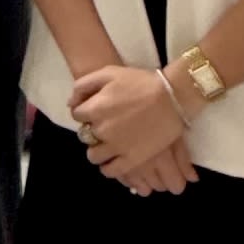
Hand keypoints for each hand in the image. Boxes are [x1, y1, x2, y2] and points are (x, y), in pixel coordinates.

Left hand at [70, 62, 197, 194]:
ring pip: (94, 156)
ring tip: (108, 145)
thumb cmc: (141, 82)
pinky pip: (111, 170)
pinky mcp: (132, 159)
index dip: (85, 111)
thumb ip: (84, 85)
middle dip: (92, 130)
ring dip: (98, 150)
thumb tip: (70, 103)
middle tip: (105, 126)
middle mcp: (102, 130)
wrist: (172, 97)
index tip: (95, 110)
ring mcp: (117, 147)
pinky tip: (112, 161)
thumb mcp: (109, 72)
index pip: (77, 115)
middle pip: (85, 135)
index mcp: (95, 109)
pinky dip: (108, 168)